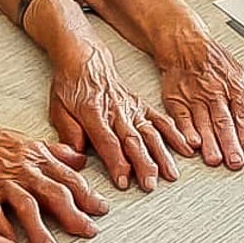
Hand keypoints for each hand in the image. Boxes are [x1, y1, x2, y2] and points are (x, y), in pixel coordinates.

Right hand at [0, 112, 107, 242]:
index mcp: (39, 160)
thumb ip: (58, 154)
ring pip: (26, 206)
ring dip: (40, 229)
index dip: (88, 195)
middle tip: (88, 232)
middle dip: (74, 214)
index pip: (70, 179)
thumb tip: (83, 159)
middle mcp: (24, 171)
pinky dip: (3, 229)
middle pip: (55, 194)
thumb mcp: (30, 142)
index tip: (102, 210)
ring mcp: (2, 182)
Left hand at [49, 41, 188, 191]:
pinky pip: (161, 120)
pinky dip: (174, 134)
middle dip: (144, 164)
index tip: (123, 181)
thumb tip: (77, 154)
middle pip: (133, 140)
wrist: (85, 58)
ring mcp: (132, 108)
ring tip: (170, 174)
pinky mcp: (142, 106)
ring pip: (150, 133)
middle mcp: (116, 111)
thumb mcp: (58, 107)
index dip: (116, 162)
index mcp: (93, 112)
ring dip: (161, 155)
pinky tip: (185, 148)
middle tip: (150, 184)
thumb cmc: (71, 86)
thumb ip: (68, 132)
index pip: (107, 141)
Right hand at [157, 35, 243, 170]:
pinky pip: (182, 118)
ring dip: (209, 143)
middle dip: (230, 143)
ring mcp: (194, 97)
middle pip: (223, 122)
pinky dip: (186, 132)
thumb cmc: (214, 61)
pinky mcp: (176, 100)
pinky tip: (192, 144)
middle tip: (234, 161)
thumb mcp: (241, 73)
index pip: (242, 116)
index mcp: (233, 87)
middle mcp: (214, 93)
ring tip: (215, 159)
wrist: (184, 45)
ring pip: (203, 123)